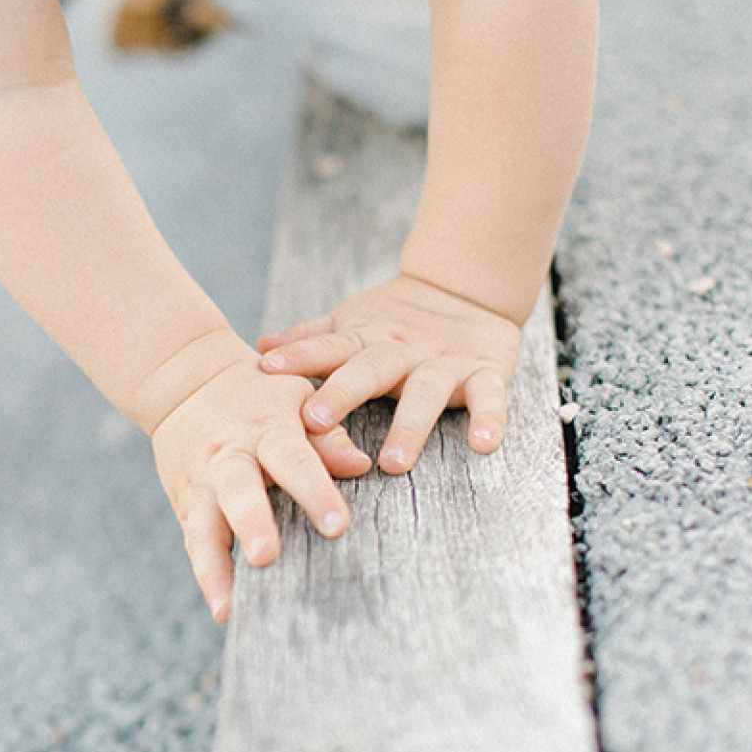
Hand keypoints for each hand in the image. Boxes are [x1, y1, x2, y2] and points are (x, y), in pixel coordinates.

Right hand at [149, 348, 371, 622]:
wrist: (186, 383)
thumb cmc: (260, 396)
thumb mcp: (295, 398)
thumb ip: (327, 434)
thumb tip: (361, 465)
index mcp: (265, 427)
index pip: (292, 459)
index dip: (313, 490)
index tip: (337, 525)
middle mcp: (228, 456)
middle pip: (237, 491)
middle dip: (251, 524)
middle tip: (267, 557)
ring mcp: (202, 484)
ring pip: (204, 527)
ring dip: (215, 567)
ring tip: (228, 607)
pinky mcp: (185, 505)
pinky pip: (195, 544)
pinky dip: (208, 576)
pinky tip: (223, 610)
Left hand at [257, 273, 521, 473]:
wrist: (466, 287)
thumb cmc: (395, 318)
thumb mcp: (352, 323)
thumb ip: (311, 338)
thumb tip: (261, 346)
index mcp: (365, 339)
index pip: (328, 347)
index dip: (299, 356)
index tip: (266, 368)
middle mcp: (401, 350)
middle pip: (369, 371)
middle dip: (342, 394)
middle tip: (315, 421)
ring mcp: (443, 362)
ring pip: (425, 394)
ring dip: (409, 428)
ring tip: (392, 464)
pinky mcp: (484, 371)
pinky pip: (489, 398)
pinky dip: (490, 419)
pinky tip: (484, 446)